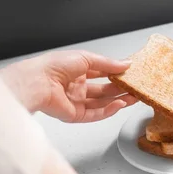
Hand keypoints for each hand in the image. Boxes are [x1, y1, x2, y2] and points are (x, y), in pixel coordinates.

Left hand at [0, 50, 136, 122]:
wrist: (37, 82)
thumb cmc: (53, 66)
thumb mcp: (86, 58)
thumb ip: (108, 63)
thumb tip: (126, 64)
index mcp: (76, 71)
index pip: (101, 73)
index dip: (115, 74)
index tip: (130, 73)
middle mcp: (76, 87)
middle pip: (103, 91)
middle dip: (120, 89)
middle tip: (136, 88)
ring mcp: (76, 102)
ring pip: (102, 103)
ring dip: (119, 100)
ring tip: (134, 97)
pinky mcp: (74, 115)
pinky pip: (95, 114)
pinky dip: (109, 110)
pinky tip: (120, 104)